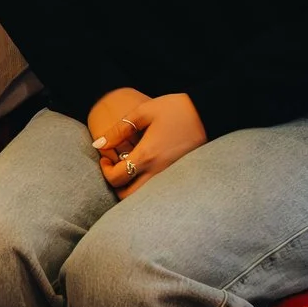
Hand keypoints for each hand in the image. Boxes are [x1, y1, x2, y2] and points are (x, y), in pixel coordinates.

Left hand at [89, 90, 205, 196]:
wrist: (209, 114)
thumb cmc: (175, 109)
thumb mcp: (143, 112)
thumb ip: (118, 130)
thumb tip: (98, 144)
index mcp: (147, 156)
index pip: (115, 178)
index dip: (104, 170)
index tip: (105, 158)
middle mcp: (158, 172)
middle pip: (127, 196)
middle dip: (115, 185)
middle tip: (114, 167)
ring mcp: (170, 176)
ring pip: (143, 197)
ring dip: (131, 188)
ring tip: (129, 169)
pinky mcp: (180, 176)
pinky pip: (157, 190)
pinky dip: (146, 186)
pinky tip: (146, 168)